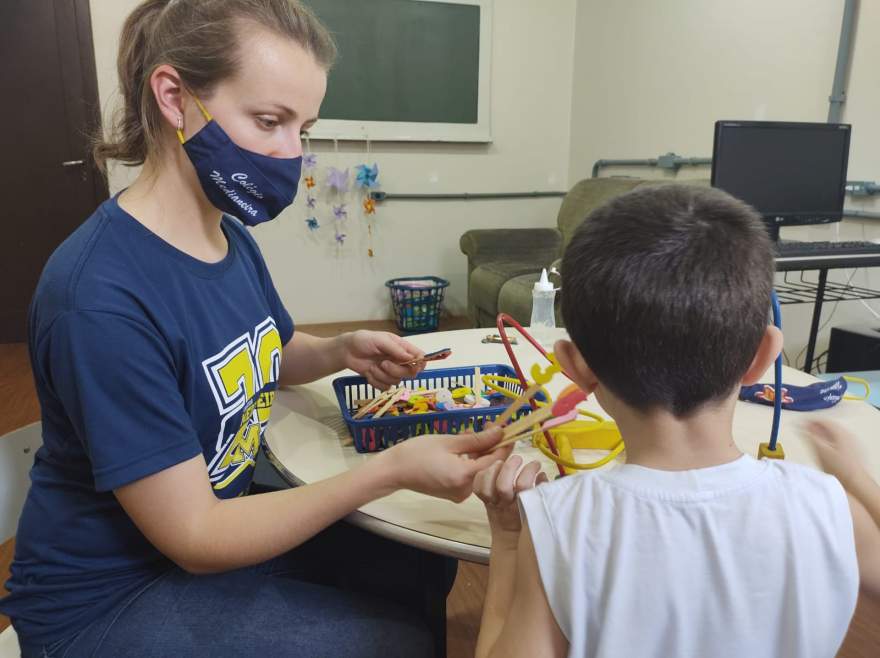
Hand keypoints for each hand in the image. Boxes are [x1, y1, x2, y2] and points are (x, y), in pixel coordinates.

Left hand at [342, 330, 423, 389]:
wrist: (346, 351)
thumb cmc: (363, 340)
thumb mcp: (380, 340)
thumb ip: (396, 349)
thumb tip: (411, 357)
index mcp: (402, 348)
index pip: (420, 358)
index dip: (419, 363)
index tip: (412, 365)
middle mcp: (399, 361)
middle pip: (410, 373)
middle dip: (396, 370)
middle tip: (383, 363)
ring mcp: (391, 371)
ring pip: (397, 381)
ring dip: (382, 375)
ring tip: (372, 366)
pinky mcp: (381, 380)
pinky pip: (385, 387)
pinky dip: (375, 381)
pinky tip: (369, 372)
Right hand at [379, 426, 507, 502]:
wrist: (393, 471)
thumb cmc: (417, 453)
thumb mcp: (449, 441)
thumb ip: (477, 439)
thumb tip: (500, 432)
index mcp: (465, 476)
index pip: (496, 461)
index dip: (505, 444)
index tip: (509, 428)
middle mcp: (466, 490)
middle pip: (489, 466)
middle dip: (491, 446)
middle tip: (487, 425)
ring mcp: (459, 494)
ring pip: (479, 470)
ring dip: (480, 452)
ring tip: (472, 433)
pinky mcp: (453, 493)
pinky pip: (469, 475)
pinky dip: (470, 461)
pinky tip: (464, 446)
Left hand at [474, 453, 548, 539]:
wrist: (509, 539)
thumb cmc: (528, 522)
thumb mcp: (539, 509)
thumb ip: (542, 492)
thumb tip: (541, 474)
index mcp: (521, 506)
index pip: (523, 486)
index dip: (530, 471)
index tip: (537, 464)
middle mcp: (505, 505)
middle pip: (502, 485)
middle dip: (510, 467)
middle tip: (518, 458)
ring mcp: (492, 503)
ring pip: (487, 486)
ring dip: (494, 470)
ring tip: (502, 462)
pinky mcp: (484, 502)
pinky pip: (478, 487)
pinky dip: (482, 476)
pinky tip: (491, 470)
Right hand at [803, 420, 869, 489]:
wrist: (854, 482)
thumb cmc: (840, 468)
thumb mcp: (820, 450)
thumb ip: (810, 436)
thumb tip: (802, 426)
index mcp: (840, 432)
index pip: (823, 421)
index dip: (810, 421)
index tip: (801, 424)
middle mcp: (848, 435)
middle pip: (829, 427)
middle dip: (816, 428)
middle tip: (806, 431)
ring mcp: (853, 443)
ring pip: (834, 434)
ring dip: (823, 435)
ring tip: (813, 440)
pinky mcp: (854, 452)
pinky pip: (839, 441)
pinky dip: (830, 441)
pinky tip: (825, 449)